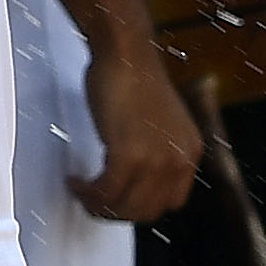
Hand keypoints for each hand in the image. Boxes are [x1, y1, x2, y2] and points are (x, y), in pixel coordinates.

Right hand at [73, 41, 202, 222]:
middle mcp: (178, 160)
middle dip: (115, 211)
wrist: (125, 53)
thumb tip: (132, 174)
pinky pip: (105, 192)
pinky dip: (87, 192)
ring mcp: (156, 160)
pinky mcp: (129, 155)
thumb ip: (154, 149)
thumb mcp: (159, 122)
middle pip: (147, 211)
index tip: (118, 198)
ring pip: (125, 207)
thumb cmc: (134, 77)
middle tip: (92, 199)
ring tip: (81, 190)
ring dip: (98, 205)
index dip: (139, 205)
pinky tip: (76, 180)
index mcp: (189, 152)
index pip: (170, 203)